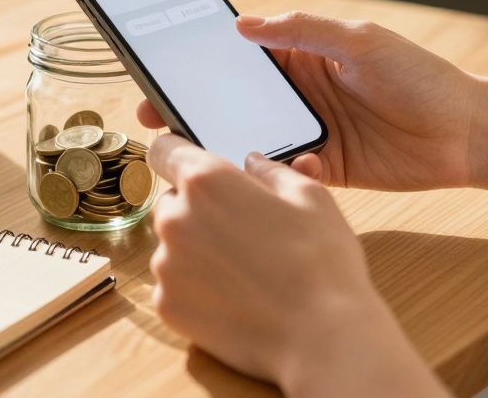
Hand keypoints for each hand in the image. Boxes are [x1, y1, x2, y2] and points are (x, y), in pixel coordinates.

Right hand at [138, 12, 482, 190]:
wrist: (467, 133)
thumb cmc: (419, 76)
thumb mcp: (360, 42)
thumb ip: (304, 31)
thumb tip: (245, 25)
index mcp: (301, 56)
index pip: (239, 54)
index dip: (199, 59)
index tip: (161, 63)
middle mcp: (297, 93)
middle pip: (232, 98)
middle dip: (193, 105)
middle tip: (156, 112)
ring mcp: (307, 132)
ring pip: (249, 137)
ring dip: (222, 142)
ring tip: (193, 147)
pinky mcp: (322, 168)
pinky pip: (282, 172)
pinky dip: (269, 174)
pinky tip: (268, 172)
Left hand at [147, 136, 446, 395]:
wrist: (322, 338)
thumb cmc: (321, 262)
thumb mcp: (310, 196)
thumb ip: (271, 171)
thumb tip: (253, 163)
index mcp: (206, 181)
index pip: (165, 150)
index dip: (179, 154)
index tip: (191, 164)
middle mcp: (175, 219)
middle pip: (172, 201)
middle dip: (198, 208)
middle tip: (241, 229)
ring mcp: (166, 266)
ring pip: (172, 244)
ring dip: (197, 249)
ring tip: (244, 269)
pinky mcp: (167, 305)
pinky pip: (174, 284)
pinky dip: (195, 287)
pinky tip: (235, 296)